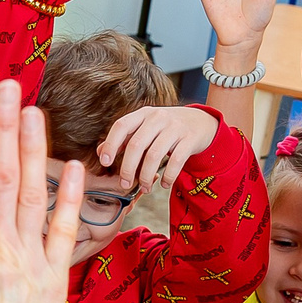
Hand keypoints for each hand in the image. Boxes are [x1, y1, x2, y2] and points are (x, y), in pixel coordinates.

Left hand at [94, 104, 219, 192]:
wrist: (201, 121)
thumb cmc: (166, 128)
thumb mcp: (145, 127)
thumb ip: (124, 139)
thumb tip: (100, 152)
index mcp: (143, 114)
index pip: (122, 126)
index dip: (111, 144)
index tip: (104, 162)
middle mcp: (158, 118)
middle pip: (136, 144)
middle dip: (127, 168)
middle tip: (124, 184)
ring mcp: (175, 128)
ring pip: (155, 155)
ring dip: (146, 176)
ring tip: (144, 188)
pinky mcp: (189, 139)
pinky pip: (176, 161)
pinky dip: (168, 177)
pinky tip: (164, 184)